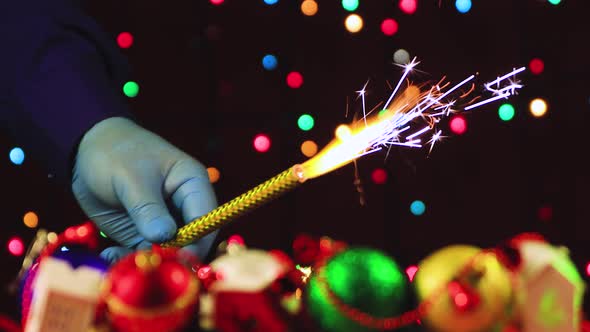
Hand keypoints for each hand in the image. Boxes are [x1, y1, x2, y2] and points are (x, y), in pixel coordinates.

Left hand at [72, 117, 216, 262]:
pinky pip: (145, 253)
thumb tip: (164, 237)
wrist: (85, 150)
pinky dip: (129, 259)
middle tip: (148, 265)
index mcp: (192, 184)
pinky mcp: (143, 233)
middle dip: (173, 256)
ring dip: (147, 260)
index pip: (206, 219)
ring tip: (118, 257)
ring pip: (168, 251)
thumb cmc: (115, 153)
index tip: (179, 259)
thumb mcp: (131, 178)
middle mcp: (183, 206)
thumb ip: (148, 209)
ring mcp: (164, 221)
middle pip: (192, 240)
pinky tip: (109, 254)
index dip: (197, 241)